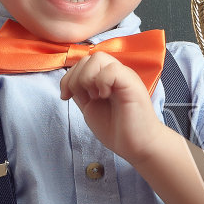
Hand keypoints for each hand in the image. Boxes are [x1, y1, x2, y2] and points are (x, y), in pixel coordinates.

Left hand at [58, 51, 173, 163]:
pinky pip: (111, 69)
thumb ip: (81, 93)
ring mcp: (125, 76)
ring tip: (95, 97)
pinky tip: (105, 96)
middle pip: (87, 58)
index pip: (82, 63)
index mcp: (106, 78)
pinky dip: (102, 82)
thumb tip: (68, 82)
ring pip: (98, 58)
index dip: (68, 77)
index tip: (66, 96)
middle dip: (75, 78)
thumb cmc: (117, 130)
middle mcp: (116, 73)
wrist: (137, 146)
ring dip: (87, 78)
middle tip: (84, 99)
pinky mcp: (131, 82)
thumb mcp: (90, 108)